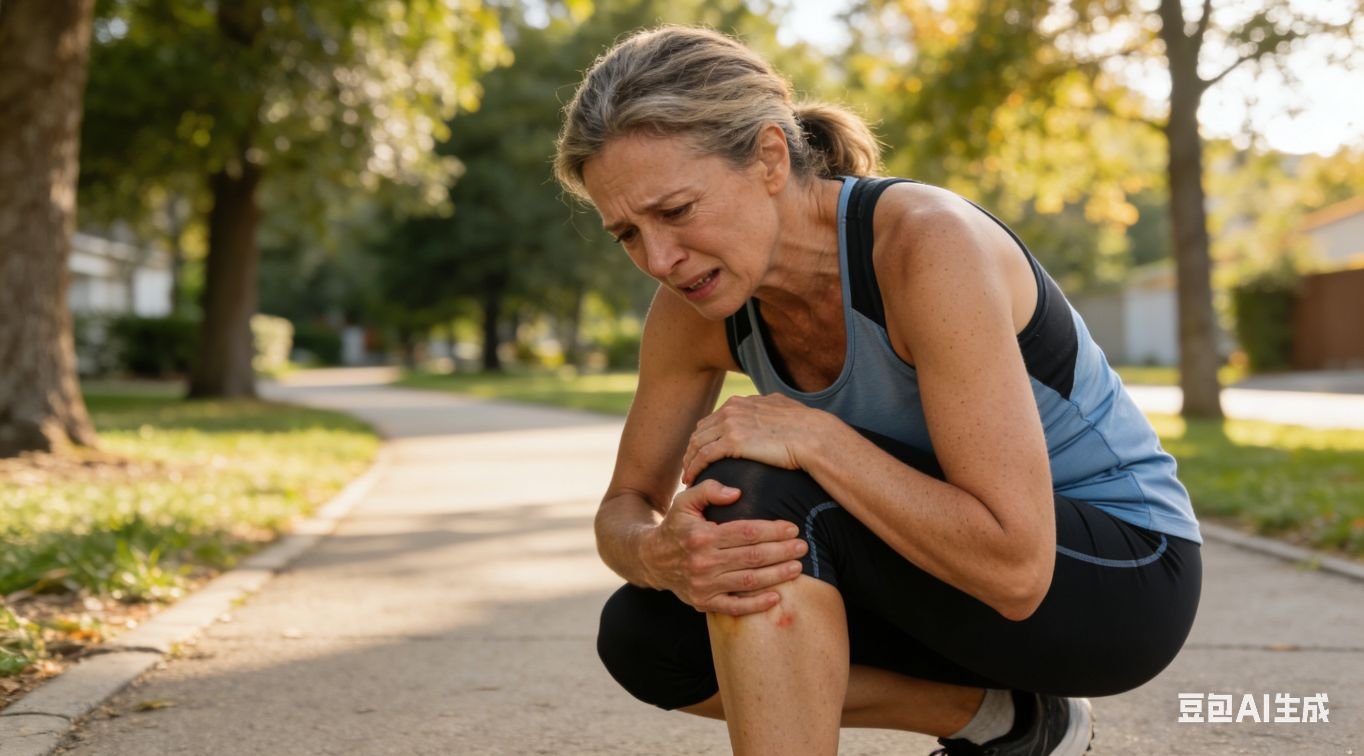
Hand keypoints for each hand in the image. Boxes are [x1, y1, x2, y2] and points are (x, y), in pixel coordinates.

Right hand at [641, 479, 808, 615]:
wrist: (651, 559)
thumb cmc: (676, 526)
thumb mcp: (685, 501)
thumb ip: (709, 490)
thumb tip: (737, 492)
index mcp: (702, 536)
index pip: (746, 533)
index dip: (772, 530)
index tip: (792, 527)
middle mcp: (703, 562)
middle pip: (752, 557)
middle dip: (781, 552)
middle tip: (802, 547)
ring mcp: (703, 585)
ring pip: (748, 582)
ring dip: (776, 576)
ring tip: (797, 568)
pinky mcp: (703, 602)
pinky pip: (734, 607)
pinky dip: (755, 606)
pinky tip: (775, 598)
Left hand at [681, 394, 826, 485]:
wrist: (813, 436)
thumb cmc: (805, 427)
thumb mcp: (782, 407)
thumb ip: (768, 406)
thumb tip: (769, 406)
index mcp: (742, 402)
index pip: (713, 419)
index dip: (705, 437)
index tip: (702, 452)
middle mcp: (732, 409)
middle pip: (701, 431)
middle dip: (693, 449)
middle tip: (690, 466)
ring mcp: (731, 424)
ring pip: (698, 443)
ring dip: (690, 460)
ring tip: (689, 476)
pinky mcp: (732, 442)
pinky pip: (704, 456)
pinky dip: (694, 467)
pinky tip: (692, 479)